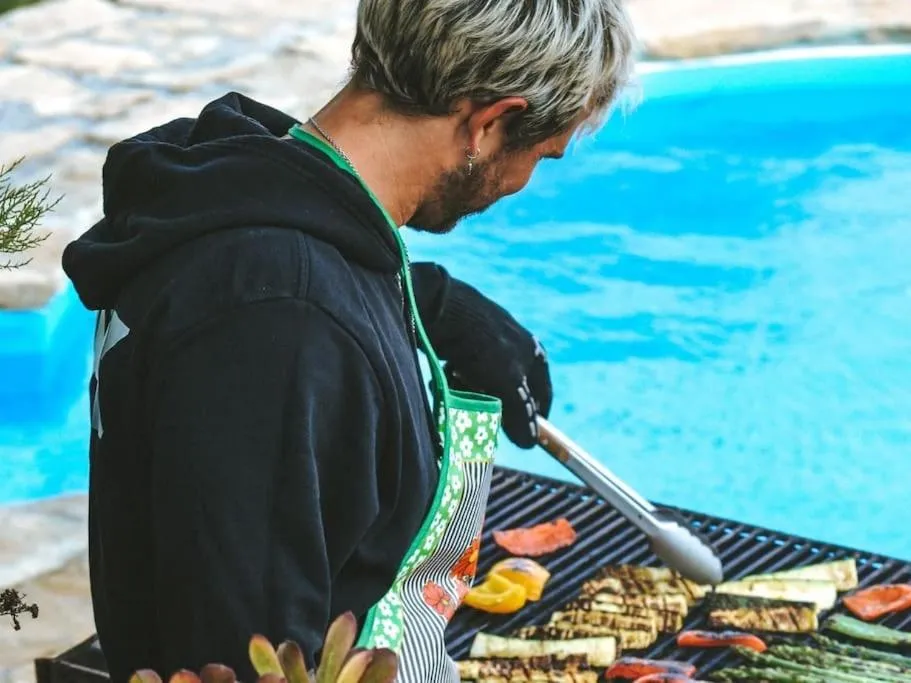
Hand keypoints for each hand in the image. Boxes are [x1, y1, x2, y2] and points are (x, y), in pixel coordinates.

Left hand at [410, 263, 552, 448]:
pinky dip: (457, 379)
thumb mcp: (507, 384)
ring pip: (484, 383)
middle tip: (482, 417)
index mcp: (534, 353)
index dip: (533, 418)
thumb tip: (530, 443)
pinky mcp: (464, 340)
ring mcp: (489, 342)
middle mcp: (516, 346)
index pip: (541, 394)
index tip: (522, 438)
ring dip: (472, 393)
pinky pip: (464, 370)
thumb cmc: (484, 346)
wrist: (446, 310)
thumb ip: (520, 414)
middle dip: (495, 406)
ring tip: (458, 391)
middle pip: (511, 391)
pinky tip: (446, 378)